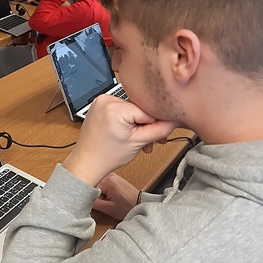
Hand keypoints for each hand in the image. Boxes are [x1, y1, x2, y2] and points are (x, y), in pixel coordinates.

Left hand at [63, 95, 178, 186]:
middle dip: (148, 125)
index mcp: (115, 107)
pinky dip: (128, 120)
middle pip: (141, 108)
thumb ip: (161, 129)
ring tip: (138, 140)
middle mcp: (107, 99)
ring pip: (133, 109)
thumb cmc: (106, 157)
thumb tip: (176, 119)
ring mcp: (102, 100)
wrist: (86, 163)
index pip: (149, 110)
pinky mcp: (100, 104)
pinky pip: (122, 109)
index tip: (162, 134)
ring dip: (139, 124)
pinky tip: (128, 133)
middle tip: (151, 141)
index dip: (158, 123)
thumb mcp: (138, 143)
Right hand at [93, 173, 139, 221]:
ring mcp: (112, 175)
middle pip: (94, 184)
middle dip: (96, 194)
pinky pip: (103, 183)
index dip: (91, 197)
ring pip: (98, 184)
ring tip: (109, 199)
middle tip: (105, 201)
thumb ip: (93, 203)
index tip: (98, 202)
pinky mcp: (115, 178)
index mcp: (107, 181)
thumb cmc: (127, 207)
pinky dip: (104, 190)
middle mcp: (109, 175)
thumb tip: (83, 199)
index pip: (90, 186)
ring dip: (100, 192)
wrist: (140, 204)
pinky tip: (111, 196)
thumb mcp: (108, 208)